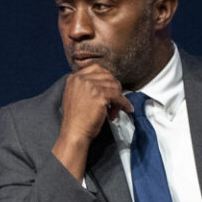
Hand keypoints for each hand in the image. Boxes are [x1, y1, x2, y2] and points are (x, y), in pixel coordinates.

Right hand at [51, 64, 131, 179]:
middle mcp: (81, 79)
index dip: (107, 78)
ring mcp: (91, 86)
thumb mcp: (75, 96)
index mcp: (74, 78)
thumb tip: (107, 82)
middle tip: (114, 102)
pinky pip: (119, 97)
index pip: (96, 69)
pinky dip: (124, 104)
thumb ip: (85, 86)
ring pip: (114, 87)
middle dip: (114, 89)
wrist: (74, 133)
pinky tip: (126, 109)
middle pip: (108, 77)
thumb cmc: (76, 119)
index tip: (111, 87)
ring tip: (114, 111)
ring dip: (118, 99)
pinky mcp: (100, 95)